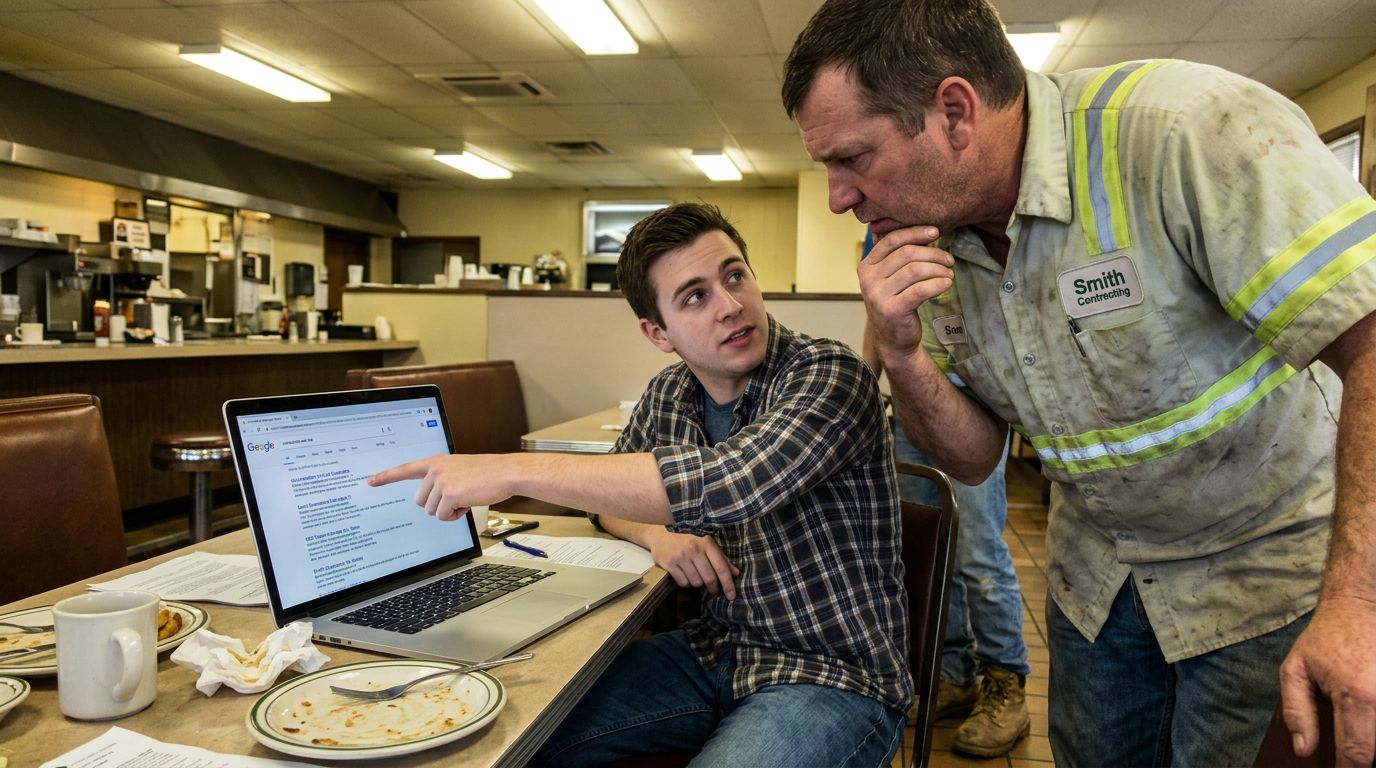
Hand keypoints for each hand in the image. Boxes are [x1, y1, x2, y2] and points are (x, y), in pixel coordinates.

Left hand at [369, 454, 512, 520]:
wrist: (506, 472)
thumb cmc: (488, 473)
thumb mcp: (460, 469)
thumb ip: (442, 478)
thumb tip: (431, 499)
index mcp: (436, 462)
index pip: (405, 469)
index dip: (386, 476)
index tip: (370, 481)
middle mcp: (435, 469)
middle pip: (421, 501)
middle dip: (438, 505)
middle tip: (458, 497)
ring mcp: (441, 481)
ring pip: (432, 511)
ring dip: (449, 510)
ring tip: (467, 497)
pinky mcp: (449, 494)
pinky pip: (444, 515)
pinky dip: (457, 515)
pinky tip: (470, 502)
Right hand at [646, 530, 739, 600]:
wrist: (661, 535)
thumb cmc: (687, 540)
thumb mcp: (706, 544)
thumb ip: (721, 558)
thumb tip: (735, 573)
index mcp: (706, 543)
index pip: (721, 568)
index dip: (728, 584)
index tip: (731, 596)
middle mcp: (694, 549)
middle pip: (709, 578)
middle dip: (713, 587)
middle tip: (713, 589)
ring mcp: (680, 556)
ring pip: (696, 582)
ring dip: (697, 583)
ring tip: (695, 575)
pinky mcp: (669, 563)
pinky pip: (683, 583)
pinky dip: (686, 583)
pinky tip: (684, 574)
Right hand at [857, 225, 953, 360]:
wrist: (893, 340)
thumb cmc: (897, 303)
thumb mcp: (890, 278)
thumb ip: (899, 257)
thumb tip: (926, 231)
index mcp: (866, 266)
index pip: (892, 240)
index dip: (915, 232)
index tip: (935, 232)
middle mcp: (868, 279)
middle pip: (906, 254)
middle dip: (933, 253)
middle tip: (949, 259)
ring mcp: (878, 296)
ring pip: (915, 270)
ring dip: (938, 268)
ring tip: (949, 273)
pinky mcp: (892, 310)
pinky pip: (920, 290)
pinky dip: (938, 283)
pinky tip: (947, 283)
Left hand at [1279, 595, 1375, 765]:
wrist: (1359, 607)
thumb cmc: (1325, 638)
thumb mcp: (1295, 669)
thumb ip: (1296, 711)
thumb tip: (1304, 748)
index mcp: (1356, 695)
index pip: (1357, 752)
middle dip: (1366, 758)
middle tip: (1352, 756)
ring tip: (1361, 732)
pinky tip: (1370, 720)